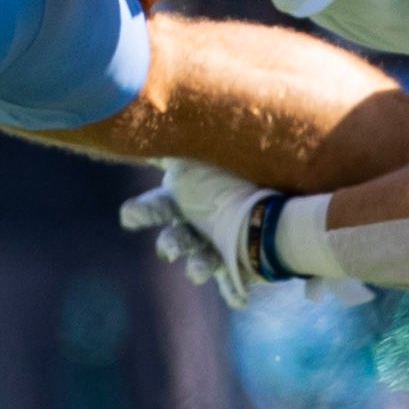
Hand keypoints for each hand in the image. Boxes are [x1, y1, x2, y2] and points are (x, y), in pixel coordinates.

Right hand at [120, 156, 276, 306]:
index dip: (141, 212)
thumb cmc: (239, 165)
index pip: (155, 206)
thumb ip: (183, 142)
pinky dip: (234, 292)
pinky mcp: (239, 266)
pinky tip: (239, 300)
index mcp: (183, 199)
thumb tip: (150, 109)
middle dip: (170, 244)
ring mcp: (216, 248)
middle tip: (169, 250)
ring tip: (198, 272)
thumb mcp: (213, 146)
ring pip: (201, 263)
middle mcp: (194, 227)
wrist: (279, 189)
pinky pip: (234, 283)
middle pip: (174, 239)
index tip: (129, 216)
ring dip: (198, 267)